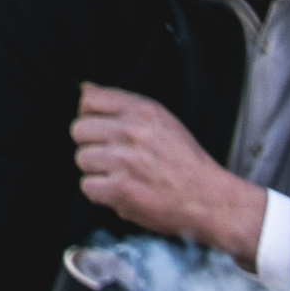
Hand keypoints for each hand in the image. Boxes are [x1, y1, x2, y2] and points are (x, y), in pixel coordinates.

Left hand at [72, 84, 268, 264]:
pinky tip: (119, 192)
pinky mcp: (121, 190)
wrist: (210, 200)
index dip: (90, 117)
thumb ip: (122, 105)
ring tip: (120, 176)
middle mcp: (132, 131)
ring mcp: (125, 161)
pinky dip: (100, 193)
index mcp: (143, 110)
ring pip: (81, 159)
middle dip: (91, 145)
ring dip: (96, 171)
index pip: (89, 100)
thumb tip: (83, 89)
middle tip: (111, 158)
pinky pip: (87, 186)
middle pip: (78, 130)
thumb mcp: (161, 121)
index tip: (101, 130)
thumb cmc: (185, 162)